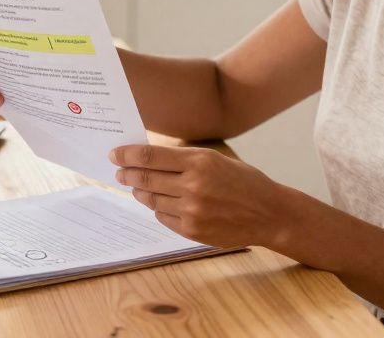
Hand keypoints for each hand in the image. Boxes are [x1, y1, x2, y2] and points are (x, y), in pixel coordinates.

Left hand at [109, 145, 289, 248]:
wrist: (269, 213)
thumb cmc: (243, 182)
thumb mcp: (216, 160)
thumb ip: (184, 160)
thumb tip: (148, 160)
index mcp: (199, 161)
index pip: (150, 157)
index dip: (127, 155)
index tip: (115, 154)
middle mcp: (193, 185)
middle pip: (146, 178)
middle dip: (127, 174)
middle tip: (119, 171)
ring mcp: (192, 210)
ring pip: (151, 200)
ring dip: (140, 192)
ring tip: (136, 187)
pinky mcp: (192, 230)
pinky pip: (163, 217)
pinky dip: (158, 209)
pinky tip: (159, 203)